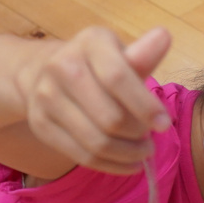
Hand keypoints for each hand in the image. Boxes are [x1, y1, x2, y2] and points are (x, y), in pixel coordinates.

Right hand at [13, 26, 173, 175]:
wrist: (44, 70)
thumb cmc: (97, 64)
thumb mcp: (120, 53)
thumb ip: (142, 54)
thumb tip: (164, 37)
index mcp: (89, 42)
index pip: (117, 78)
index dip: (144, 105)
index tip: (164, 124)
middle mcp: (61, 66)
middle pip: (108, 116)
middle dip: (137, 133)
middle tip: (151, 137)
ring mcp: (45, 97)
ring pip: (95, 141)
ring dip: (127, 153)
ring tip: (144, 151)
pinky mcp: (40, 124)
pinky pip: (81, 156)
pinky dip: (111, 165)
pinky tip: (129, 163)